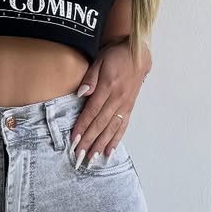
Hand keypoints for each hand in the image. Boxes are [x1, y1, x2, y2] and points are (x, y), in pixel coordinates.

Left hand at [70, 39, 151, 166]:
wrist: (137, 53)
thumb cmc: (115, 56)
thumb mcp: (100, 61)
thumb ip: (90, 77)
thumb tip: (81, 93)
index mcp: (109, 87)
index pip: (92, 111)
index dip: (82, 126)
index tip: (74, 140)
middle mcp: (118, 99)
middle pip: (101, 124)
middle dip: (89, 141)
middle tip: (80, 156)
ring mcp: (125, 104)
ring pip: (112, 128)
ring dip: (101, 145)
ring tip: (92, 158)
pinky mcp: (129, 107)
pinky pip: (122, 126)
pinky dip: (116, 140)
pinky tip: (109, 151)